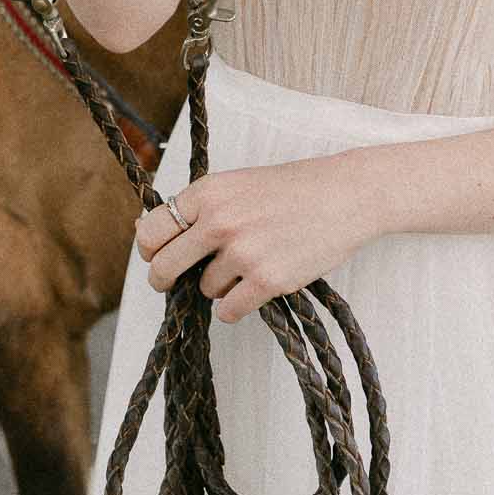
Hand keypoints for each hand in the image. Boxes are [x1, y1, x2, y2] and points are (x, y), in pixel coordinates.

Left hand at [135, 155, 377, 325]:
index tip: (156, 257)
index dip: (149, 250)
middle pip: (165, 267)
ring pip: (203, 289)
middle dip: (165, 280)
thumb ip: (199, 207)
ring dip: (218, 285)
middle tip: (173, 283)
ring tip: (249, 265)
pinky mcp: (267, 280)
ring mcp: (243, 252)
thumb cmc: (294, 188)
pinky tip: (253, 289)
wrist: (347, 195)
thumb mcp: (238, 184)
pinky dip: (235, 306)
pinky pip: (228, 310)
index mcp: (209, 192)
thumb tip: (146, 230)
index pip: (152, 230)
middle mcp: (219, 221)